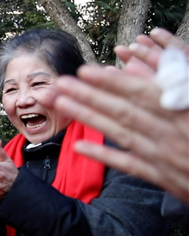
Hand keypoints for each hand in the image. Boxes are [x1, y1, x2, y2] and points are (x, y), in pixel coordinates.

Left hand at [53, 29, 188, 202]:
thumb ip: (180, 80)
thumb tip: (161, 57)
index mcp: (183, 110)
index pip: (142, 93)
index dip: (113, 81)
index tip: (85, 71)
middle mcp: (171, 134)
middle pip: (124, 112)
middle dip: (89, 96)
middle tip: (59, 83)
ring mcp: (165, 157)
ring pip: (121, 135)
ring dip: (89, 118)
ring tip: (61, 104)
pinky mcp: (163, 178)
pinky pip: (129, 165)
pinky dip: (104, 155)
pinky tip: (79, 147)